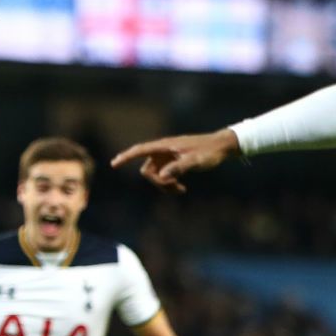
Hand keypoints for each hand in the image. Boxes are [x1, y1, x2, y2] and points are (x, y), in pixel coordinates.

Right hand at [110, 129, 239, 193]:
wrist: (221, 147)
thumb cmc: (209, 152)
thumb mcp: (196, 161)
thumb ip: (179, 167)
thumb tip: (163, 176)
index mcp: (165, 146)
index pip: (140, 150)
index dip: (126, 157)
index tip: (114, 164)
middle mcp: (163, 150)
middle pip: (147, 170)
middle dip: (156, 182)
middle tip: (175, 188)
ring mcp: (167, 157)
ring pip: (155, 175)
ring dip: (164, 185)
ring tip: (180, 190)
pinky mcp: (173, 162)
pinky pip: (163, 176)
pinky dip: (169, 184)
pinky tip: (182, 189)